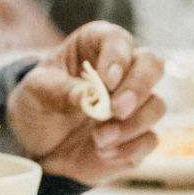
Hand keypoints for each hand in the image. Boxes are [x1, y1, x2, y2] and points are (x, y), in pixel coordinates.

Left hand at [6, 23, 166, 185]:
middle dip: (138, 87)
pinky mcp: (138, 135)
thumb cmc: (39, 102)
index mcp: (97, 46)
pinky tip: (103, 154)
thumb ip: (61, 89)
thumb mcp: (36, 90)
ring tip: (98, 139)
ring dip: (132, 124)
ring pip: (157, 105)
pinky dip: (129, 149)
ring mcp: (135, 104)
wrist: (38, 143)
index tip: (106, 80)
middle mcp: (124, 70)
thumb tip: (90, 95)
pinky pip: (150, 140)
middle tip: (116, 109)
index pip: (118, 40)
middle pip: (153, 65)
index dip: (117, 57)